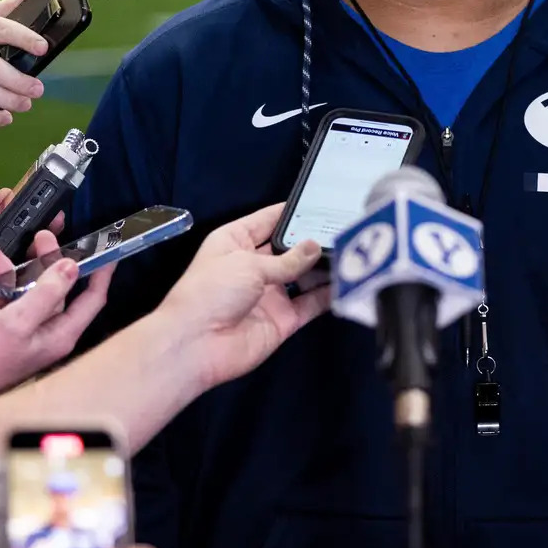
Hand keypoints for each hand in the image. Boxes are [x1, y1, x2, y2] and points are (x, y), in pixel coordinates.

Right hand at [0, 247, 112, 399]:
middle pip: (60, 288)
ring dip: (15, 271)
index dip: (101, 271)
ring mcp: (30, 332)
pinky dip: (1, 287)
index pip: (93, 298)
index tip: (106, 248)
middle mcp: (50, 333)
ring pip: (32, 290)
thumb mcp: (17, 321)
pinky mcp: (11, 331)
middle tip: (42, 238)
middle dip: (49, 260)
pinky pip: (12, 301)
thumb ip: (46, 292)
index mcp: (61, 333)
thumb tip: (71, 267)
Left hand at [154, 204, 330, 394]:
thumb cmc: (211, 292)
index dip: (292, 212)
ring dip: (323, 266)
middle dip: (313, 239)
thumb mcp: (248, 264)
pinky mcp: (282, 319)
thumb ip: (287, 259)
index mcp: (235, 242)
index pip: (268, 220)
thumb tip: (315, 247)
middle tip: (346, 226)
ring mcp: (269, 294)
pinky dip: (327, 295)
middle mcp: (254, 265)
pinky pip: (310, 304)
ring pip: (304, 276)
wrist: (196, 345)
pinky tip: (347, 281)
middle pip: (290, 249)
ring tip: (352, 251)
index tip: (321, 202)